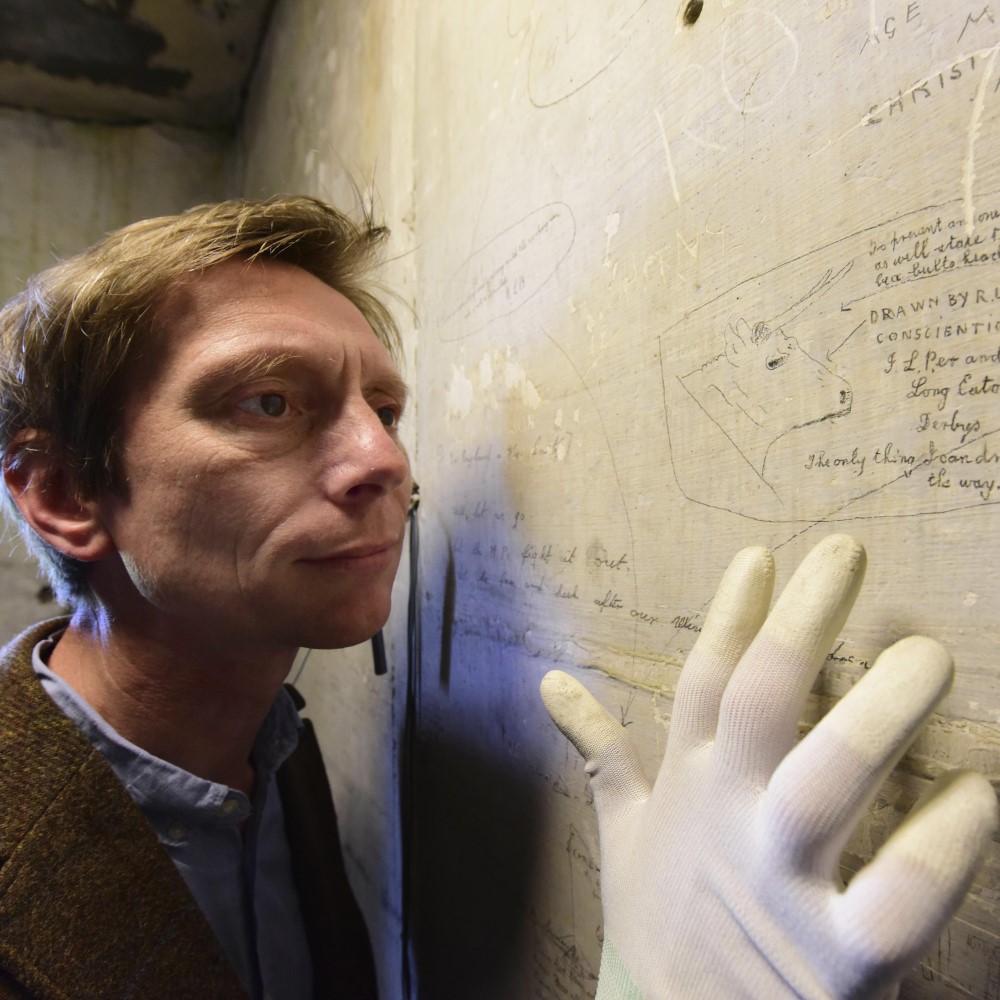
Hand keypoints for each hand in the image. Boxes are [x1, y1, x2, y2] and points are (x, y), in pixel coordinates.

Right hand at [541, 535, 996, 998]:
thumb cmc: (661, 922)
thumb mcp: (622, 832)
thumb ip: (599, 752)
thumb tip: (551, 685)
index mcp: (691, 786)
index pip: (706, 679)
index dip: (733, 612)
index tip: (764, 554)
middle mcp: (733, 818)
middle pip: (764, 702)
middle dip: (802, 621)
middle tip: (846, 556)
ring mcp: (783, 882)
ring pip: (829, 779)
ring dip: (879, 711)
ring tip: (926, 653)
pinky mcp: (840, 960)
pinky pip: (897, 897)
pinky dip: (942, 844)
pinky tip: (977, 792)